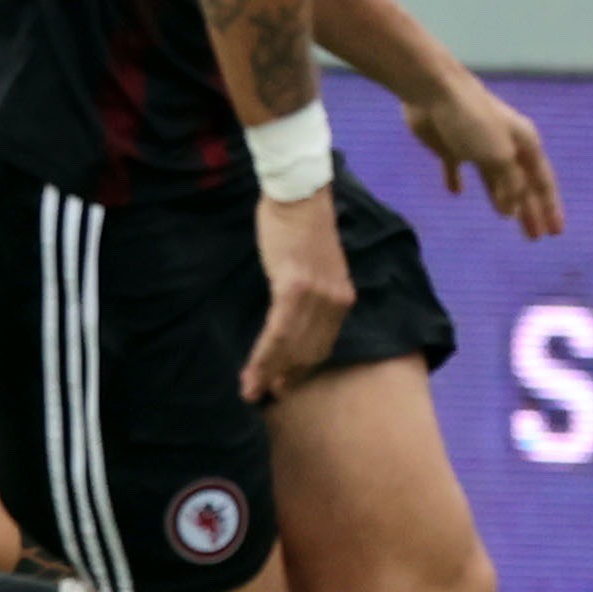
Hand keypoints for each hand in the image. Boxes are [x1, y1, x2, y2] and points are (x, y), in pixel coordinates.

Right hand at [241, 185, 354, 403]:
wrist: (298, 195)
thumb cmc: (300, 224)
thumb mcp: (315, 264)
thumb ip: (310, 292)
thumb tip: (292, 314)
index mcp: (342, 298)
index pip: (323, 345)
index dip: (302, 369)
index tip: (284, 385)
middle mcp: (335, 301)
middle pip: (309, 352)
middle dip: (285, 378)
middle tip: (262, 396)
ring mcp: (317, 296)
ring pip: (291, 347)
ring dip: (269, 373)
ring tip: (250, 390)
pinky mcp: (294, 288)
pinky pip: (278, 331)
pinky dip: (265, 355)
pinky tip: (252, 370)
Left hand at [402, 69, 564, 240]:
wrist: (434, 92)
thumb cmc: (473, 121)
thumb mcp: (500, 155)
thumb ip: (509, 184)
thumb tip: (512, 211)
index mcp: (525, 145)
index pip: (542, 183)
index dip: (550, 208)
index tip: (556, 232)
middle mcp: (506, 146)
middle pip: (521, 185)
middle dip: (530, 210)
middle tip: (535, 237)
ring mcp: (478, 146)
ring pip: (495, 180)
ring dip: (502, 199)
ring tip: (508, 220)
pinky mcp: (450, 147)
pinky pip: (457, 168)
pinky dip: (457, 180)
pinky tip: (456, 192)